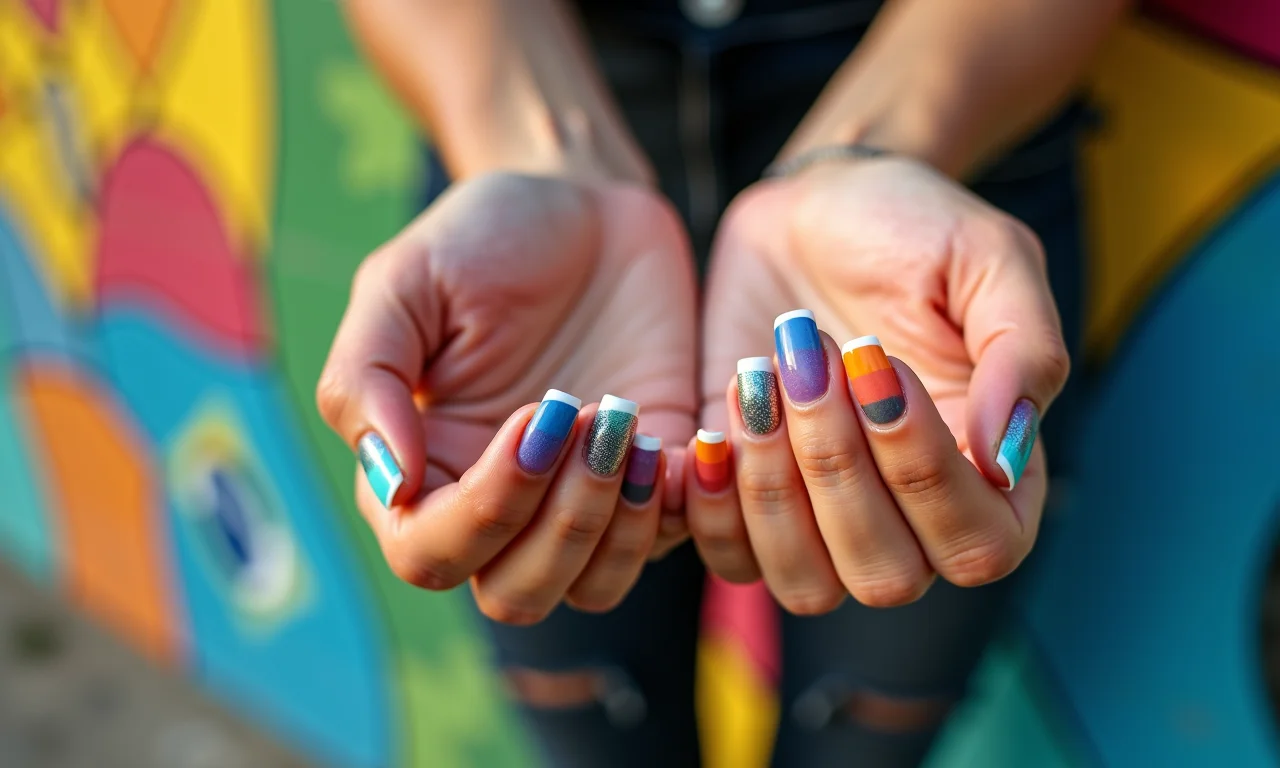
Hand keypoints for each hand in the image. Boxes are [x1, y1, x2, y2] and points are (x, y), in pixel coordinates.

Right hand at [317, 173, 696, 622]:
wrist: (583, 199)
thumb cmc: (481, 235)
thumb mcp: (404, 282)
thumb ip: (367, 379)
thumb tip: (390, 483)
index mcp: (421, 468)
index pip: (431, 553)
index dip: (484, 510)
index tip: (535, 416)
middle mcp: (499, 503)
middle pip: (515, 594)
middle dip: (559, 525)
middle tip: (590, 417)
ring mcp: (580, 497)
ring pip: (592, 587)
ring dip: (615, 525)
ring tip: (627, 424)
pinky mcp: (653, 476)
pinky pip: (669, 540)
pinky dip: (678, 506)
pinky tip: (680, 435)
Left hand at [689, 156, 1068, 611]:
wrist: (816, 206)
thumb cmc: (915, 228)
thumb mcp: (988, 261)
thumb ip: (1022, 355)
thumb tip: (1006, 461)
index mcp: (989, 473)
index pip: (978, 545)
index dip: (925, 475)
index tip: (881, 366)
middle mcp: (911, 517)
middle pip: (885, 576)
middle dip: (838, 469)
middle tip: (812, 361)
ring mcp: (825, 519)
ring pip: (805, 583)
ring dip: (774, 490)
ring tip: (760, 380)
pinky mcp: (749, 501)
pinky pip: (730, 559)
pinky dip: (713, 509)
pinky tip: (714, 429)